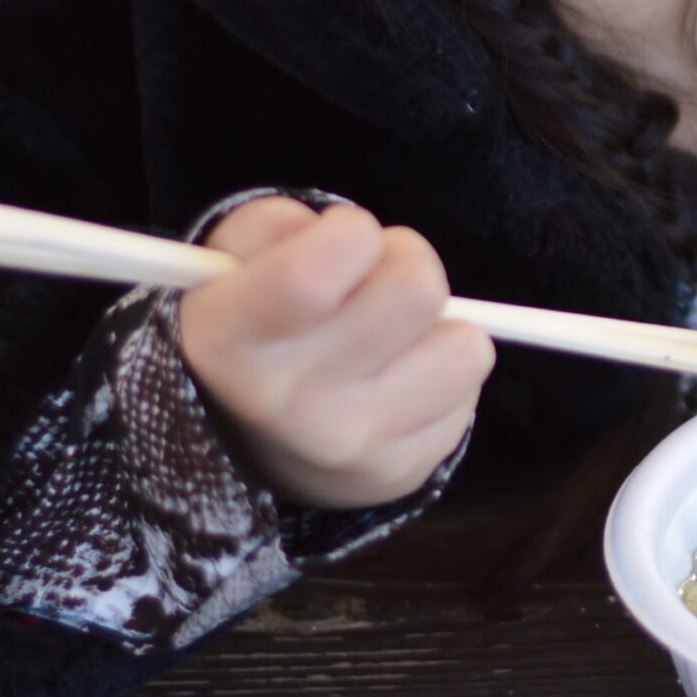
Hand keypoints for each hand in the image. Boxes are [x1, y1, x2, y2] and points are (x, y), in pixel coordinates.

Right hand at [178, 197, 495, 510]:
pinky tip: (396, 377)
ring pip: (465, 345)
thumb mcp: (233, 256)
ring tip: (389, 333)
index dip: (349, 233)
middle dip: (404, 264)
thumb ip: (277, 226)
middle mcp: (284, 403)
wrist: (254, 439)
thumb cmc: (256, 317)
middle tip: (372, 283)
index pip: (310, 278)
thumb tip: (356, 237)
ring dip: (435, 324)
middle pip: (418, 289)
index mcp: (229, 339)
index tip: (341, 242)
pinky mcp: (399, 470)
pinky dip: (442, 367)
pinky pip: (468, 385)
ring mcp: (347, 445)